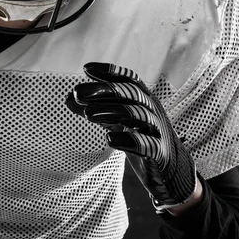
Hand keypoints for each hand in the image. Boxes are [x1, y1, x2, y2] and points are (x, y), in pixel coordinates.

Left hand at [66, 62, 196, 212]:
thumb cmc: (141, 137)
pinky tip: (109, 139)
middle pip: (131, 94)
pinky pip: (147, 145)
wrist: (171, 170)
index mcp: (143, 100)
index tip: (86, 68)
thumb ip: (95, 109)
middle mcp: (151, 110)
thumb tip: (67, 98)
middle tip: (78, 92)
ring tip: (88, 113)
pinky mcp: (159, 154)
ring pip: (138, 115)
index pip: (129, 80)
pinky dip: (129, 140)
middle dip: (104, 90)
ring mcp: (157, 131)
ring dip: (113, 111)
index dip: (110, 72)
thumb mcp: (117, 121)